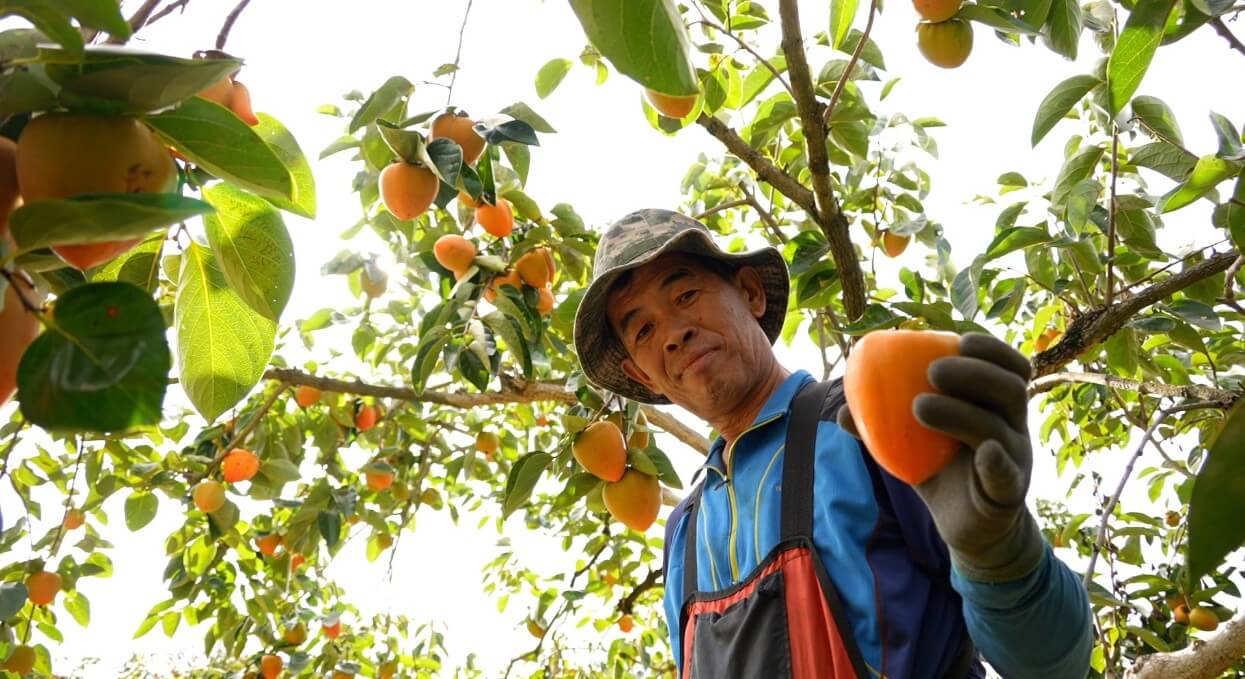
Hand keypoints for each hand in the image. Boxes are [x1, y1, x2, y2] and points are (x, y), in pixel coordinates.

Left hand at [837, 332, 1044, 581]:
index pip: (1010, 367)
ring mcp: (1015, 460)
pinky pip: (1006, 475)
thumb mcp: (913, 443)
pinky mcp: (1008, 494)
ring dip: (962, 412)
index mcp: (997, 406)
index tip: (959, 339)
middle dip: (973, 373)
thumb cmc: (942, 471)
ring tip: (919, 407)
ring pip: (998, 428)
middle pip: (1009, 389)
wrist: (967, 526)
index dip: (992, 349)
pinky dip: (995, 462)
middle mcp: (1013, 427)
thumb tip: (844, 411)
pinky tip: (981, 451)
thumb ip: (886, 425)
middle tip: (932, 371)